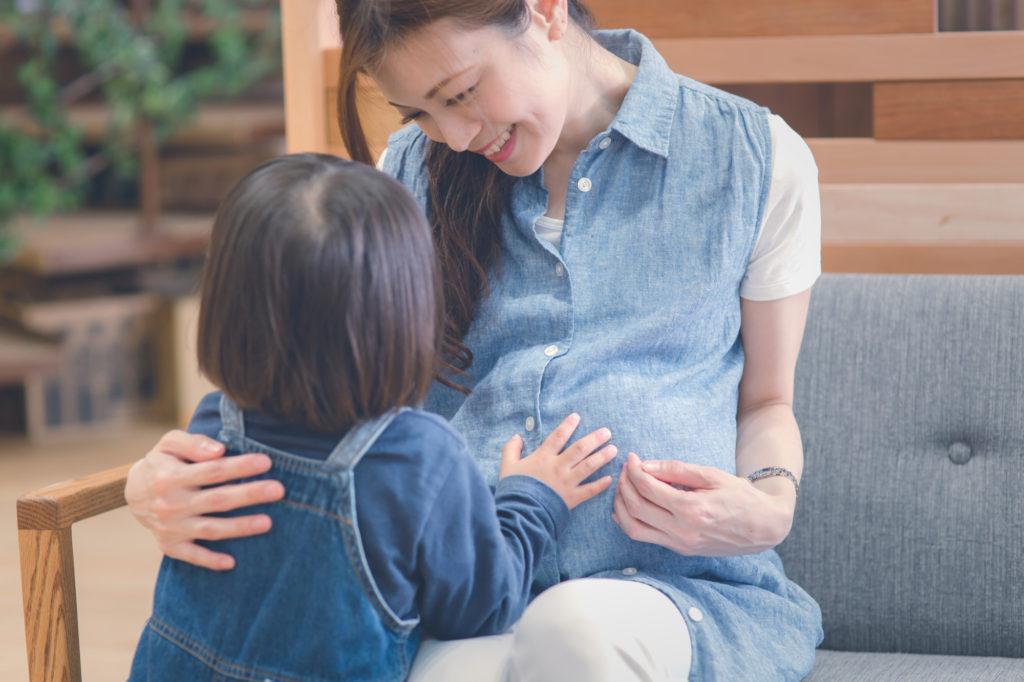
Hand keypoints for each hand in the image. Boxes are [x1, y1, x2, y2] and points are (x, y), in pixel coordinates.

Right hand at [125, 430, 285, 569]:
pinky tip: (232, 562)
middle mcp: (171, 504)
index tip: (266, 461)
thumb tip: (220, 450)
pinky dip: (210, 561)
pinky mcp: (170, 545)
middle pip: (217, 500)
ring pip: (210, 529)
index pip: (212, 471)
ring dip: (239, 528)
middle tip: (279, 490)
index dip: (239, 466)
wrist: (133, 491)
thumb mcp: (169, 444)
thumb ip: (193, 443)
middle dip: (249, 495)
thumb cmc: (162, 462)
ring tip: (268, 523)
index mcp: (171, 476)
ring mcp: (171, 527)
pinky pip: (191, 556)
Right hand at [499, 413, 616, 509]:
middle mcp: (558, 467)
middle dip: (594, 439)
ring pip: (588, 466)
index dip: (567, 425)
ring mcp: (567, 482)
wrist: (520, 512)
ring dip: (602, 457)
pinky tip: (610, 479)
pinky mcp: (572, 498)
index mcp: (543, 457)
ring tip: (613, 449)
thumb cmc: (514, 489)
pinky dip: (600, 485)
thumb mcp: (507, 466)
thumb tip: (517, 436)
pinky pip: (589, 490)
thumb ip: (511, 449)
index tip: (577, 416)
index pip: (558, 437)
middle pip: (580, 449)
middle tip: (607, 432)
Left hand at [612, 453, 794, 555]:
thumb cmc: (741, 496)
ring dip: (621, 506)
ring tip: (623, 487)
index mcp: (691, 509)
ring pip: (633, 528)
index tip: (632, 458)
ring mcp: (680, 544)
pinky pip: (645, 537)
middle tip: (626, 469)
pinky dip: (630, 521)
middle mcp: (682, 531)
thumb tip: (645, 465)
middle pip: (635, 507)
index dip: (634, 470)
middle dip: (624, 485)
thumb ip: (676, 470)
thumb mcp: (712, 475)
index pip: (648, 488)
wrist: (764, 527)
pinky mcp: (680, 550)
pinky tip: (628, 507)